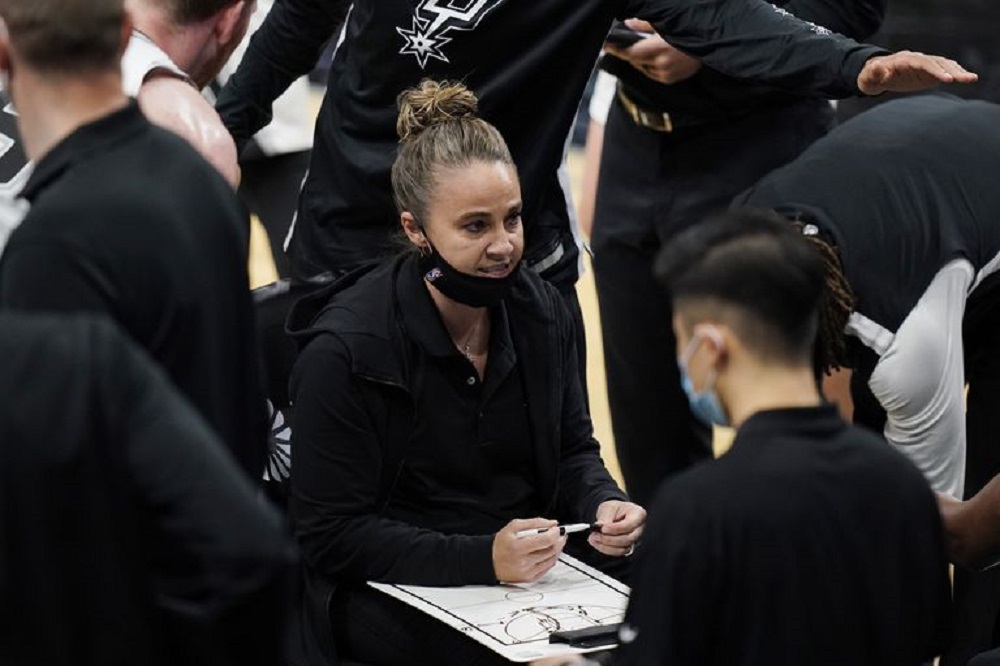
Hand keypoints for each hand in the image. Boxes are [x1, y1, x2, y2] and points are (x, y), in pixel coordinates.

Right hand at [493, 518, 566, 583]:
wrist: (490, 561)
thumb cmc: (501, 543)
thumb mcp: (513, 526)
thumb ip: (535, 523)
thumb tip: (552, 523)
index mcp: (518, 546)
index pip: (546, 540)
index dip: (556, 533)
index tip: (557, 529)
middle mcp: (523, 561)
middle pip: (551, 550)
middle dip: (559, 540)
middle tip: (559, 534)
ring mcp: (527, 572)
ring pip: (552, 559)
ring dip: (557, 549)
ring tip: (553, 542)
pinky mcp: (530, 578)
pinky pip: (548, 568)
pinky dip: (551, 558)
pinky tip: (546, 552)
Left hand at [589, 500, 645, 556]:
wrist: (615, 513)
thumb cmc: (616, 509)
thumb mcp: (609, 507)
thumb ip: (605, 517)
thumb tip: (599, 526)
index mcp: (638, 514)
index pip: (629, 525)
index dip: (615, 529)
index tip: (603, 528)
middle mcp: (639, 529)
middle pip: (627, 539)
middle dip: (609, 539)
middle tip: (595, 534)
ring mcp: (635, 539)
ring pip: (623, 548)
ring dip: (606, 546)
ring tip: (594, 538)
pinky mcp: (628, 547)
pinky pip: (618, 552)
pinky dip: (606, 549)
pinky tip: (597, 543)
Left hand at [604, 19, 701, 84]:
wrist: (711, 44)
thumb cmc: (688, 30)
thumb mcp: (665, 23)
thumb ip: (643, 25)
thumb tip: (627, 25)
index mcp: (659, 49)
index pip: (630, 53)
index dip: (616, 49)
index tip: (606, 45)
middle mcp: (661, 65)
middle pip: (635, 61)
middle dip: (630, 52)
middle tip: (628, 42)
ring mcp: (666, 74)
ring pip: (643, 68)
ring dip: (641, 60)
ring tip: (650, 48)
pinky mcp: (670, 80)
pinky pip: (652, 73)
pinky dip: (651, 66)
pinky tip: (658, 57)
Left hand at [857, 51, 977, 95]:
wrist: (875, 75)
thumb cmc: (870, 77)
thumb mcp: (868, 76)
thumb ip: (873, 72)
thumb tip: (877, 66)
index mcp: (904, 60)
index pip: (922, 63)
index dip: (934, 70)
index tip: (945, 79)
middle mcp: (917, 60)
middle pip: (937, 62)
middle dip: (951, 70)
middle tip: (965, 79)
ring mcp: (924, 65)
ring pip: (943, 65)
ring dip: (958, 71)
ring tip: (972, 79)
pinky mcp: (927, 73)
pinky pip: (944, 71)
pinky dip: (955, 74)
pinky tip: (967, 78)